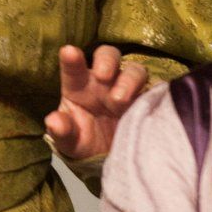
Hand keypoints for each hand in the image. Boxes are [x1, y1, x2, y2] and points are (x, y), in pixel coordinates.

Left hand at [43, 44, 148, 158]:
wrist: (107, 159)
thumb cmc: (83, 142)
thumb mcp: (69, 142)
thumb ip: (61, 131)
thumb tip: (54, 120)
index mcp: (78, 87)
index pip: (74, 69)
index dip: (71, 59)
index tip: (69, 52)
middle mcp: (104, 83)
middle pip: (108, 55)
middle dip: (106, 61)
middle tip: (102, 75)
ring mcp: (128, 90)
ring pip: (134, 71)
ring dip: (129, 80)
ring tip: (120, 99)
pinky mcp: (147, 102)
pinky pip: (157, 90)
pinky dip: (157, 92)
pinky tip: (153, 101)